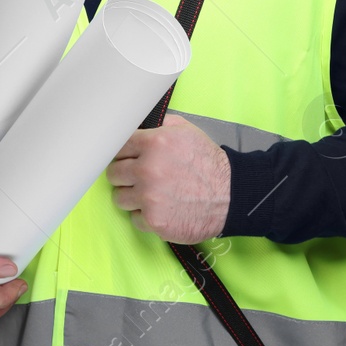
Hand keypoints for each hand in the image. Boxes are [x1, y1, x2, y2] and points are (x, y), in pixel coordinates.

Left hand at [106, 113, 230, 243]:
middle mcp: (147, 169)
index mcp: (153, 143)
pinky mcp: (154, 220)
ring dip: (132, 197)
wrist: (232, 195)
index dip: (124, 153)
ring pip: (119, 197)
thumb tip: (139, 125)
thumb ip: (159, 126)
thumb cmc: (209, 163)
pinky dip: (145, 216)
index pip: (118, 146)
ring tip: (151, 194)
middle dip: (125, 175)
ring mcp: (149, 197)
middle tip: (141, 178)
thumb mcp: (187, 132)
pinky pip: (134, 218)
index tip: (128, 158)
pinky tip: (161, 209)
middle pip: (114, 173)